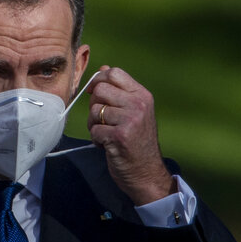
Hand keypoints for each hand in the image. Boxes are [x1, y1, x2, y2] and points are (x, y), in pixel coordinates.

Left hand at [87, 66, 174, 205]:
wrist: (146, 172)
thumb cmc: (137, 142)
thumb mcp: (135, 111)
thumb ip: (120, 91)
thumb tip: (104, 68)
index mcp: (142, 95)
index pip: (114, 73)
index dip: (98, 80)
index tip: (94, 92)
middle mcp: (138, 105)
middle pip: (100, 90)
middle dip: (94, 106)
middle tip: (103, 120)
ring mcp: (130, 120)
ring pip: (94, 110)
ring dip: (94, 125)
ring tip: (107, 134)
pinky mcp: (119, 136)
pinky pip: (94, 129)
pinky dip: (96, 139)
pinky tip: (108, 145)